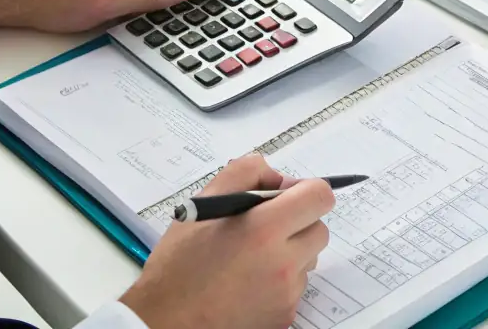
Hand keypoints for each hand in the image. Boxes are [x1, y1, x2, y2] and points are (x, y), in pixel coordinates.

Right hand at [121, 154, 333, 328]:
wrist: (167, 319)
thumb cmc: (180, 262)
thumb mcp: (205, 200)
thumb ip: (247, 172)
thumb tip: (280, 179)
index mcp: (264, 229)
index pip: (320, 196)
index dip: (306, 190)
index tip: (286, 196)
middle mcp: (283, 264)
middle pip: (319, 229)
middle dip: (299, 222)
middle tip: (266, 225)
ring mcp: (287, 295)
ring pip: (308, 260)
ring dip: (291, 252)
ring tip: (252, 257)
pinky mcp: (285, 317)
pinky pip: (296, 287)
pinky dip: (281, 280)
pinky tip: (250, 280)